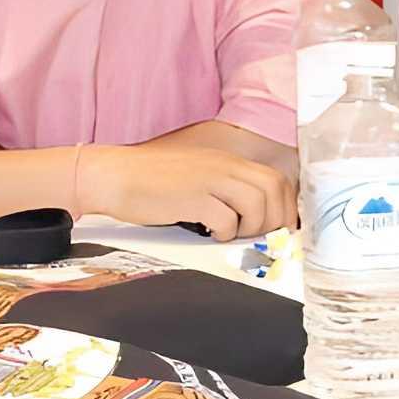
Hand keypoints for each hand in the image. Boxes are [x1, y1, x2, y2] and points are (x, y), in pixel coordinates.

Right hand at [84, 142, 293, 240]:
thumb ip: (225, 191)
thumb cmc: (153, 183)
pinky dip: (224, 232)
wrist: (114, 175)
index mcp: (227, 161)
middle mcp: (224, 165)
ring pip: (257, 204)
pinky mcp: (192, 196)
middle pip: (274, 190)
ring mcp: (209, 179)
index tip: (276, 231)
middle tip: (254, 238)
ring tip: (229, 234)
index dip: (284, 209)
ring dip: (249, 227)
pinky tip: (207, 232)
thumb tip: (253, 220)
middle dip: (273, 221)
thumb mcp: (197, 178)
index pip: (277, 181)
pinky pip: (226, 218)